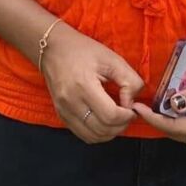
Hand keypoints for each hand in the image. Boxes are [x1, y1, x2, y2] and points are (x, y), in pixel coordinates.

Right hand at [41, 21, 144, 143]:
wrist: (53, 49)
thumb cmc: (83, 50)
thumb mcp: (111, 58)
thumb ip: (128, 79)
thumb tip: (132, 102)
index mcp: (84, 86)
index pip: (110, 115)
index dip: (126, 116)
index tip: (133, 108)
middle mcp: (71, 103)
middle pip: (102, 129)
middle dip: (121, 126)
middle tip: (128, 114)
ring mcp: (64, 111)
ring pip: (92, 137)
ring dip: (109, 133)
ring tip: (118, 119)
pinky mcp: (61, 115)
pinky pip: (82, 134)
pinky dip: (97, 134)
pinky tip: (104, 122)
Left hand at [132, 48, 185, 149]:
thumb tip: (172, 104)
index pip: (177, 127)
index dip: (155, 119)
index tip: (138, 108)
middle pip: (180, 135)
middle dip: (159, 122)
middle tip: (142, 107)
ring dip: (170, 124)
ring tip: (154, 109)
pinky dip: (182, 125)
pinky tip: (175, 112)